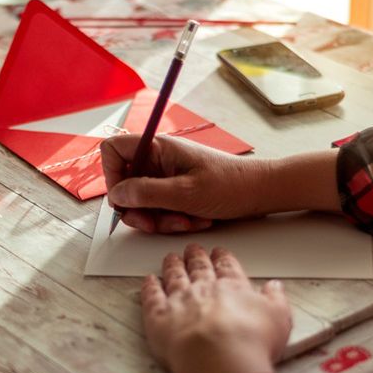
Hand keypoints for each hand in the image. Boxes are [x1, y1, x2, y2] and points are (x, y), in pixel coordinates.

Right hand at [100, 135, 272, 232]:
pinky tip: (195, 220)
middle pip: (126, 184)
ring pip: (143, 203)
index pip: (113, 150)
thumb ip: (146, 193)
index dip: (111, 175)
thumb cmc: (230, 186)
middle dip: (139, 209)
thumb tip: (117, 195)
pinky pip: (160, 210)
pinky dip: (173, 220)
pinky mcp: (176, 192)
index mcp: (158, 148)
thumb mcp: (185, 194)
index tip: (124, 198)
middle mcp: (159, 160)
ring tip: (186, 221)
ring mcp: (167, 177)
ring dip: (160, 219)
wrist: (261, 193)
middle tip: (154, 224)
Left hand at [141, 244, 291, 372]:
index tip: (219, 251)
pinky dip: (149, 287)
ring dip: (172, 266)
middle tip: (193, 248)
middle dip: (196, 256)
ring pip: (174, 276)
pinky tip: (149, 280)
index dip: (223, 257)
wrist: (219, 358)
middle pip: (198, 267)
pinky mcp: (158, 317)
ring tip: (171, 258)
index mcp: (232, 287)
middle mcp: (203, 289)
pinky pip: (151, 296)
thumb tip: (275, 287)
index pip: (227, 266)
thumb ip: (276, 300)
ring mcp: (178, 301)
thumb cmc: (250, 341)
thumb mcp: (279, 318)